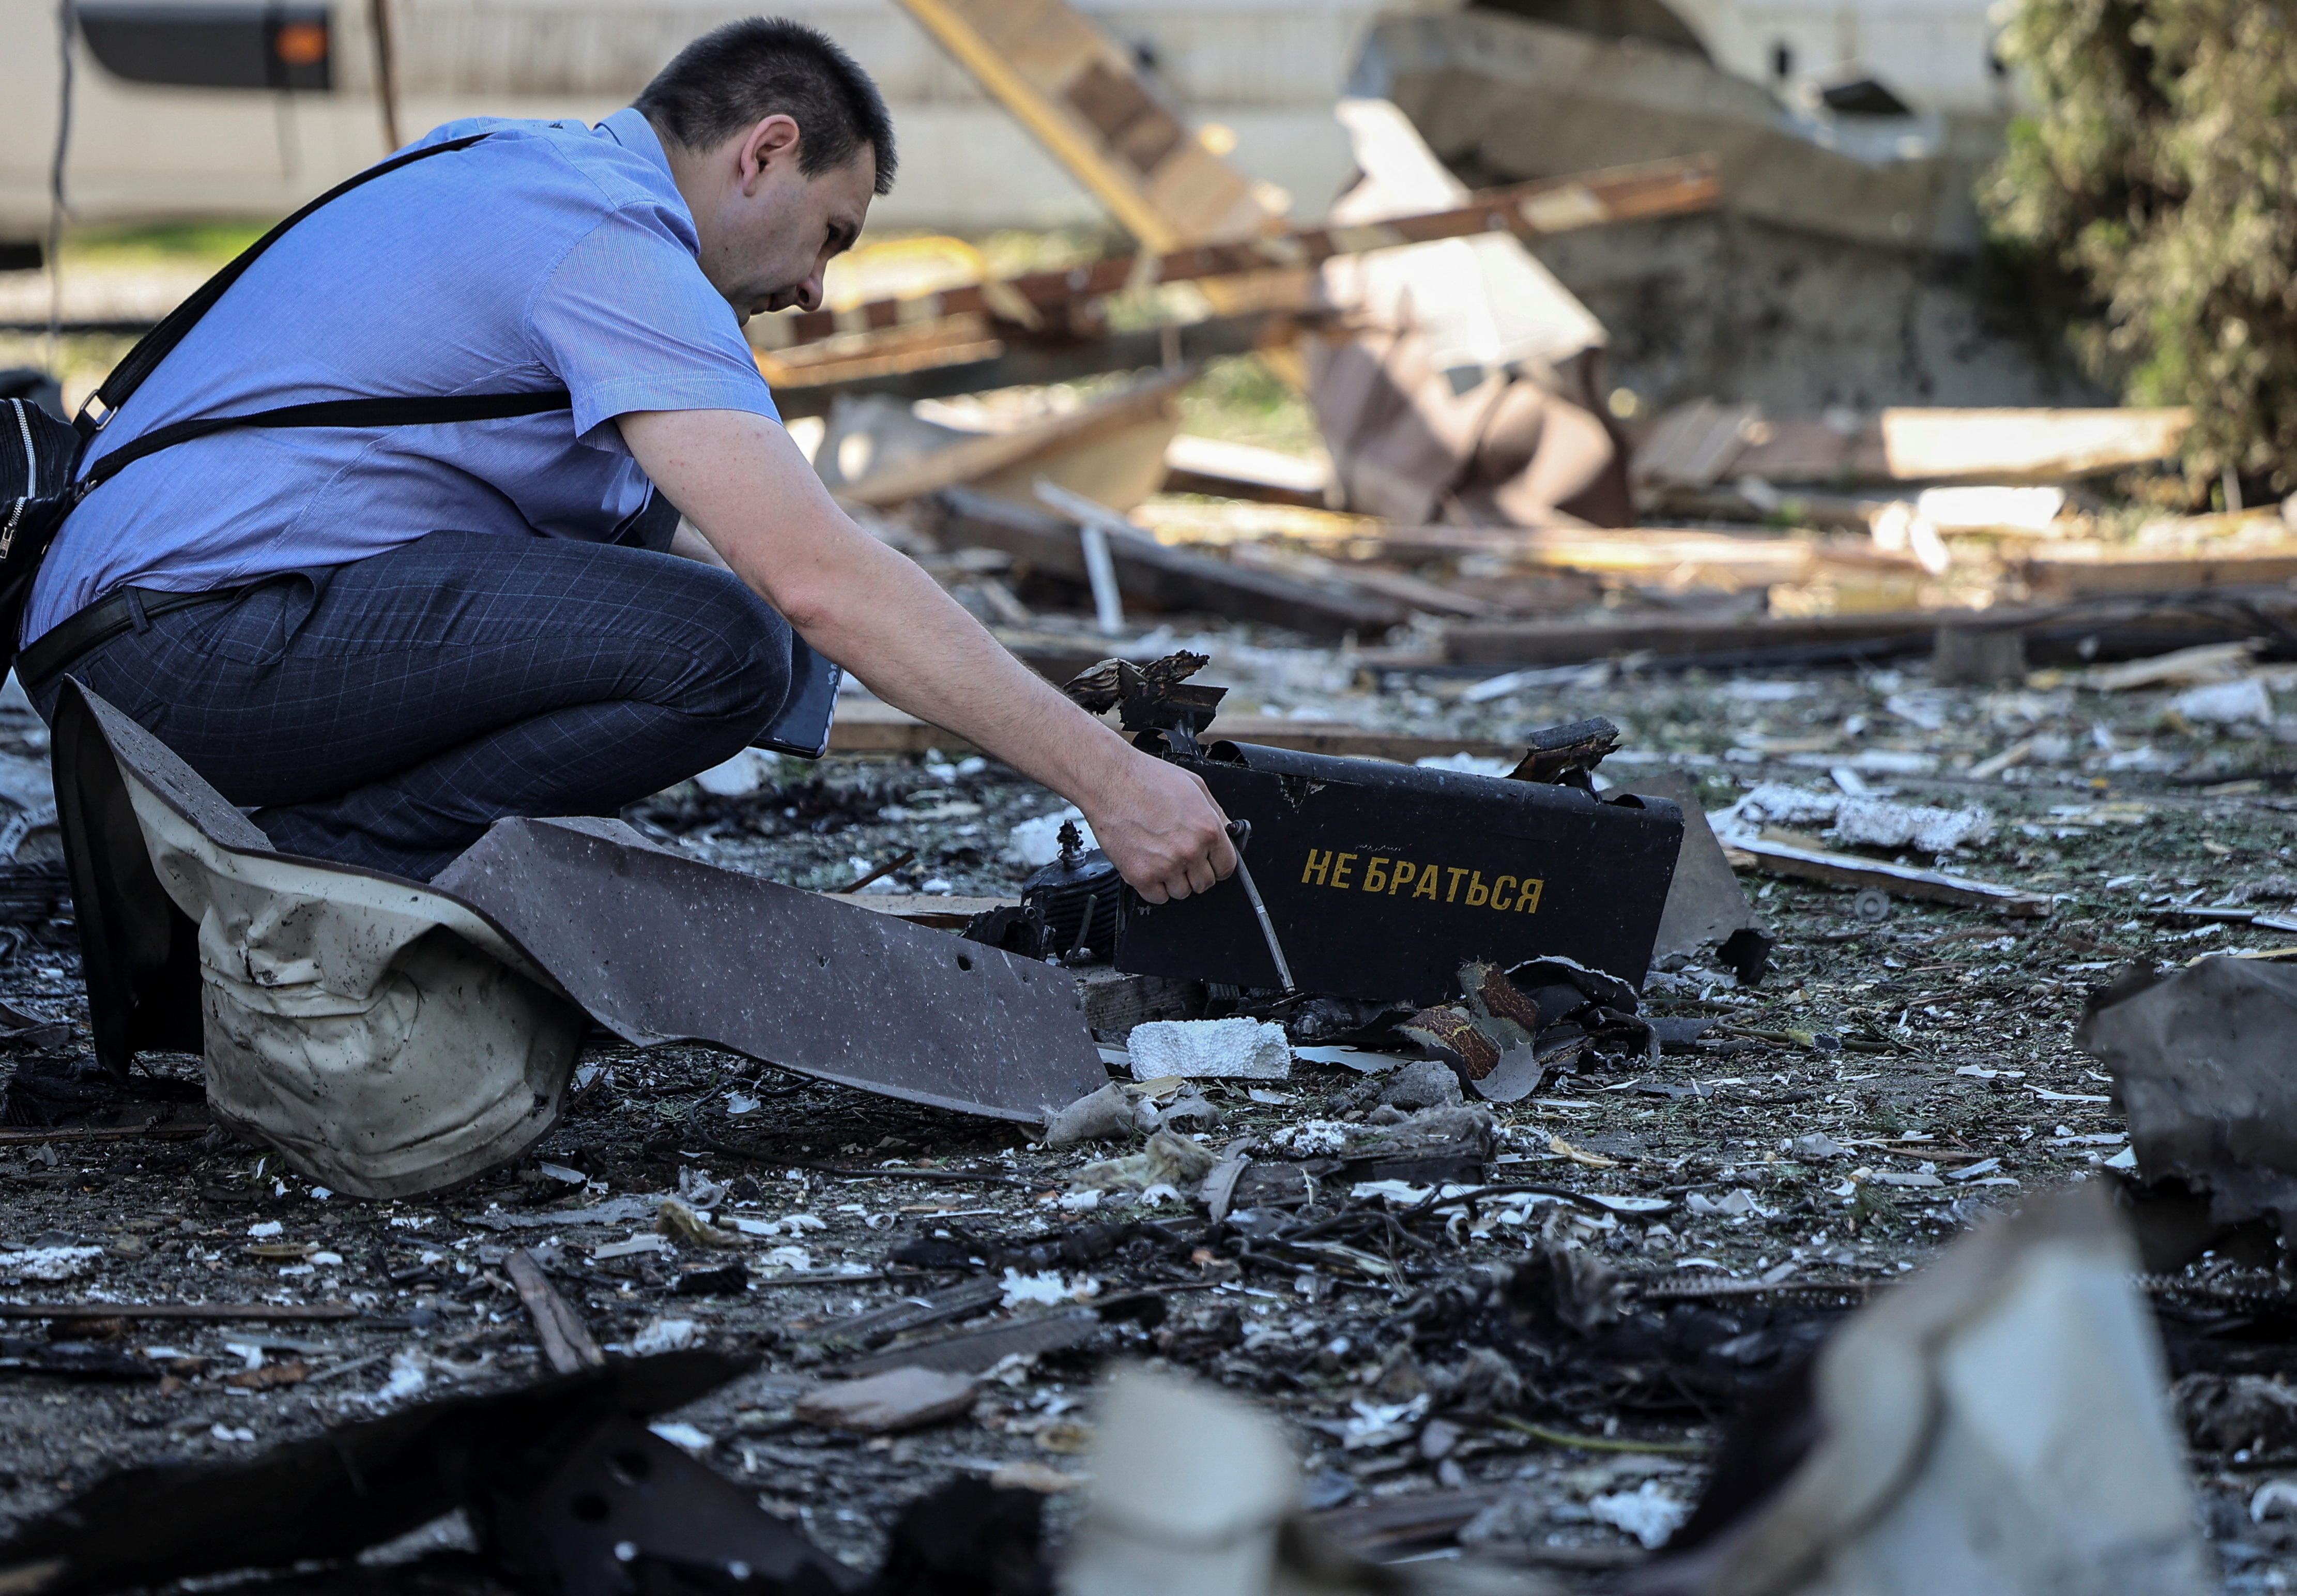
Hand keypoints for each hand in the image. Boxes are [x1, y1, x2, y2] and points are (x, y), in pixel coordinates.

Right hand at [1080, 748, 1235, 903]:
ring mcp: (1165, 866)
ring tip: (1161, 858)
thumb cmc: (1146, 778)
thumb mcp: (1194, 786)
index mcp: (1207, 829)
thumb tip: (1227, 830)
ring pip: (1181, 893)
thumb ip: (1215, 813)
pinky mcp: (1141, 876)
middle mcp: (1189, 850)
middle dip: (1195, 872)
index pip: (1227, 867)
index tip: (1209, 863)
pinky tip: (1149, 867)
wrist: (1109, 780)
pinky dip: (1154, 888)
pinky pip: (1157, 898)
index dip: (1217, 865)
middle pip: (1205, 883)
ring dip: (1174, 881)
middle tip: (1180, 857)